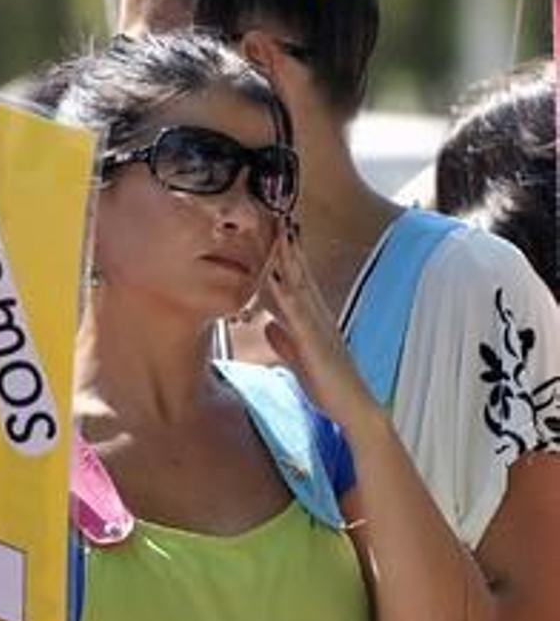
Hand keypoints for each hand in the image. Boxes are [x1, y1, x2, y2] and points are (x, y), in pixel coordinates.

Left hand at [257, 222, 376, 426]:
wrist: (352, 406)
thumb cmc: (327, 382)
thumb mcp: (298, 357)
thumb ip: (283, 341)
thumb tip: (268, 326)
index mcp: (309, 318)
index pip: (292, 280)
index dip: (281, 255)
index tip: (268, 229)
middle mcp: (315, 315)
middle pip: (297, 273)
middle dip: (284, 245)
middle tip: (272, 213)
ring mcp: (317, 325)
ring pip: (299, 285)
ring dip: (287, 259)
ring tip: (276, 232)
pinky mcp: (315, 342)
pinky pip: (298, 315)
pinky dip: (286, 296)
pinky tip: (275, 281)